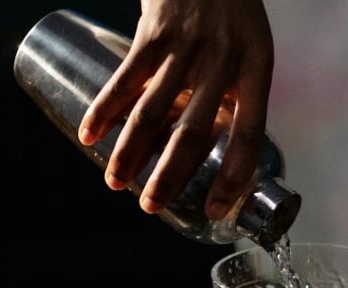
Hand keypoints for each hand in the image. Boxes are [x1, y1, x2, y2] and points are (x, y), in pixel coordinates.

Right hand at [78, 0, 273, 219]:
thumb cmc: (231, 15)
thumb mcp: (250, 51)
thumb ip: (235, 96)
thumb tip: (216, 148)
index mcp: (257, 73)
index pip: (250, 137)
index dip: (233, 178)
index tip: (213, 210)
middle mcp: (225, 62)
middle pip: (194, 133)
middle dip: (169, 177)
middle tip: (150, 207)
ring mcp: (187, 47)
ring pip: (153, 111)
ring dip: (130, 152)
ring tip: (115, 183)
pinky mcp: (153, 32)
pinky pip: (126, 79)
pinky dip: (104, 109)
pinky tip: (90, 136)